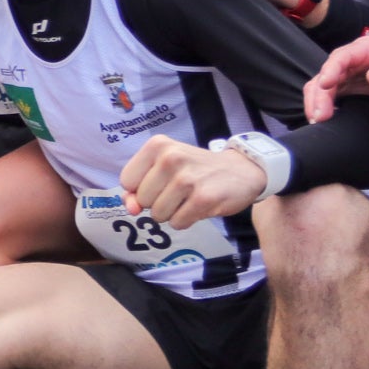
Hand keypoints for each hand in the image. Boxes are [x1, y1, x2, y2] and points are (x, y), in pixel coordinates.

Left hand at [121, 135, 266, 228]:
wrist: (241, 171)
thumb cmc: (196, 169)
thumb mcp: (164, 168)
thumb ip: (138, 187)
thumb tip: (131, 208)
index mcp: (157, 145)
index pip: (127, 181)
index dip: (139, 189)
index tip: (158, 183)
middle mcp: (170, 158)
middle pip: (142, 201)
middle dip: (157, 202)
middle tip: (178, 191)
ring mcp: (186, 179)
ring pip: (158, 215)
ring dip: (172, 213)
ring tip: (188, 198)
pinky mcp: (203, 199)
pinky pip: (177, 223)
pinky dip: (186, 220)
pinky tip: (198, 206)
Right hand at [301, 34, 368, 127]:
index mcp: (365, 49)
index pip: (342, 56)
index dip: (331, 69)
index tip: (325, 84)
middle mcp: (349, 61)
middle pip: (325, 73)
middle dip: (319, 94)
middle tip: (320, 116)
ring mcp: (343, 75)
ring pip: (320, 86)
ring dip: (315, 102)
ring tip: (318, 121)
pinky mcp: (342, 89)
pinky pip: (324, 96)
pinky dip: (320, 106)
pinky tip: (323, 121)